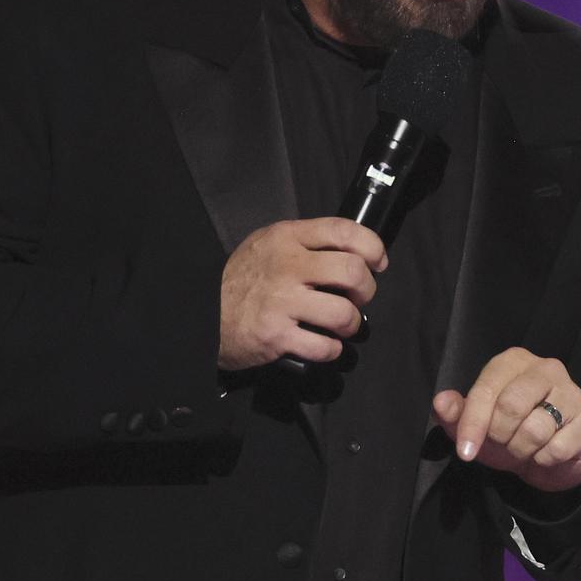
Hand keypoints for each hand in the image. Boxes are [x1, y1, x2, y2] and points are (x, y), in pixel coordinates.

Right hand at [217, 218, 385, 369]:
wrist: (202, 313)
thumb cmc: (242, 279)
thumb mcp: (268, 244)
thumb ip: (305, 242)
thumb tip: (352, 251)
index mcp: (287, 238)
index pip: (344, 231)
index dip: (372, 246)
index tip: (378, 262)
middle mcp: (286, 266)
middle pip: (353, 272)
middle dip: (367, 290)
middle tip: (359, 298)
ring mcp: (282, 302)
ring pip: (344, 313)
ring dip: (351, 323)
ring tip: (341, 325)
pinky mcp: (277, 335)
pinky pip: (324, 347)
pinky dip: (331, 350)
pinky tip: (324, 345)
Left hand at [433, 349, 580, 493]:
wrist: (548, 459)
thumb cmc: (507, 433)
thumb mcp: (475, 426)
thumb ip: (455, 413)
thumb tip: (441, 402)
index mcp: (514, 361)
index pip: (487, 390)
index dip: (472, 425)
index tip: (465, 452)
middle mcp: (547, 368)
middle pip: (511, 407)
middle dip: (499, 437)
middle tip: (502, 443)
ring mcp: (573, 393)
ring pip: (535, 431)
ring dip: (521, 451)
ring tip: (523, 448)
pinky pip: (557, 449)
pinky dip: (543, 460)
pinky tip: (545, 454)